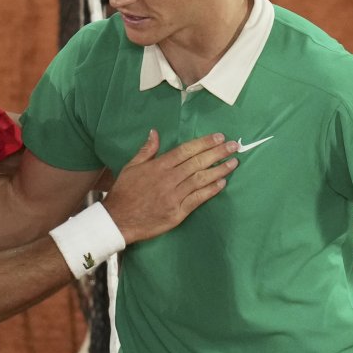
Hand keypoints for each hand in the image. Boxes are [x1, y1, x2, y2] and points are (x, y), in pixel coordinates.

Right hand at [102, 130, 236, 242]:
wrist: (118, 220)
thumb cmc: (124, 192)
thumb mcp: (131, 167)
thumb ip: (146, 150)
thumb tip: (155, 133)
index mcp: (158, 166)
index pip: (186, 151)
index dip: (204, 143)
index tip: (219, 137)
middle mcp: (168, 179)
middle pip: (197, 163)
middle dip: (217, 153)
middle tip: (234, 146)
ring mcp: (174, 197)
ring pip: (201, 180)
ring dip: (219, 170)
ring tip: (233, 163)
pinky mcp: (177, 213)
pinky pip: (197, 199)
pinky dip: (210, 191)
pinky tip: (222, 183)